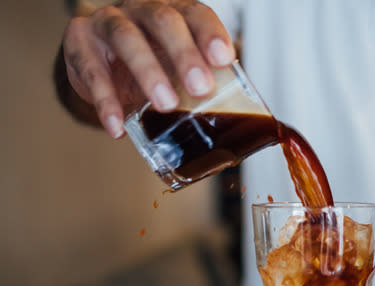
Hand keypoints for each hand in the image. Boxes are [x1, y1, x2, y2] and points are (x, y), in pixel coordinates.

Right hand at [61, 0, 235, 137]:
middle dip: (184, 54)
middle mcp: (140, 10)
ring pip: (127, 37)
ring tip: (165, 105)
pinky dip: (106, 101)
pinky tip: (117, 126)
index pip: (195, 13)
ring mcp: (108, 22)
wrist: (99, 64)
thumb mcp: (176, 68)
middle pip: (163, 21)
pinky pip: (92, 70)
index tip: (224, 58)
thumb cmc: (150, 63)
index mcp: (173, 12)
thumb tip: (234, 115)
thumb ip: (201, 80)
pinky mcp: (79, 41)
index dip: (210, 34)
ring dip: (148, 72)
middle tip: (200, 87)